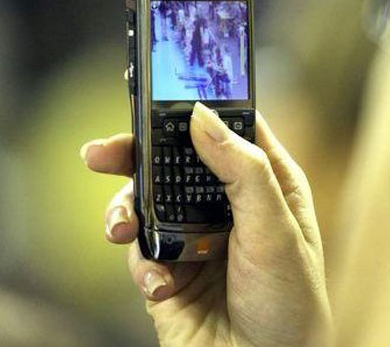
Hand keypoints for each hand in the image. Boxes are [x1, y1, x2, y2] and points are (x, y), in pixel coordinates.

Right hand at [82, 103, 331, 346]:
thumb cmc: (289, 305)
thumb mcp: (275, 231)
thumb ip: (241, 170)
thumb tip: (200, 114)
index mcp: (263, 183)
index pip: (225, 127)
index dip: (191, 103)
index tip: (155, 85)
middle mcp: (226, 204)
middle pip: (170, 160)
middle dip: (133, 154)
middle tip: (99, 153)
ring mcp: (194, 237)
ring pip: (144, 202)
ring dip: (124, 211)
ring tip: (120, 228)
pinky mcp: (168, 271)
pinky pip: (139, 251)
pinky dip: (141, 264)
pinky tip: (159, 285)